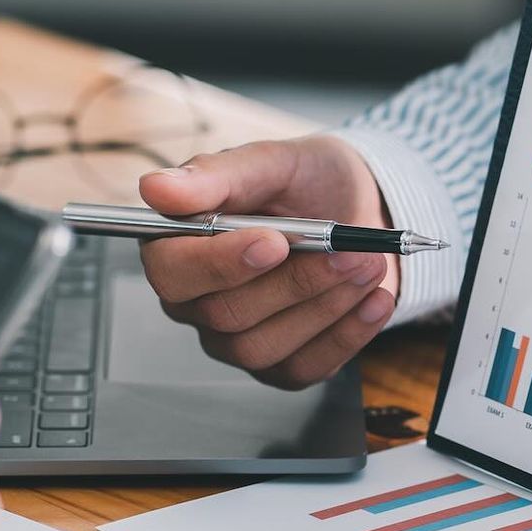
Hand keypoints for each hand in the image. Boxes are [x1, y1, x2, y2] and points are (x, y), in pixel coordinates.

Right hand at [137, 135, 399, 387]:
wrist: (358, 207)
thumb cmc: (303, 182)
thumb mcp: (269, 162)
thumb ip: (216, 176)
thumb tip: (156, 189)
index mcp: (177, 248)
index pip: (172, 273)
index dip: (220, 264)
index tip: (275, 241)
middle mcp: (198, 303)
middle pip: (225, 316)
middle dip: (294, 283)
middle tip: (348, 250)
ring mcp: (236, 340)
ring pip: (263, 347)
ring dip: (325, 306)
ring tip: (368, 263)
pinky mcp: (281, 365)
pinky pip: (305, 368)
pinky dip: (347, 335)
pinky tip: (375, 299)